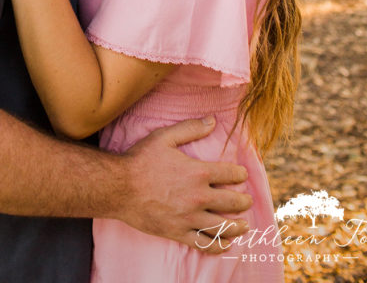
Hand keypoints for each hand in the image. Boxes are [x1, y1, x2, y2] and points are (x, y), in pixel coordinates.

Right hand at [119, 117, 250, 252]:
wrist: (119, 187)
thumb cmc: (141, 160)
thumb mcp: (165, 137)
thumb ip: (190, 128)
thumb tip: (213, 121)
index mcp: (198, 172)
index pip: (229, 174)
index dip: (240, 174)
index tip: (242, 175)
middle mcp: (198, 197)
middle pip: (231, 202)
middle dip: (243, 201)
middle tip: (248, 201)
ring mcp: (189, 217)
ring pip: (222, 226)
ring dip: (237, 226)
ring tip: (244, 225)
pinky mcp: (178, 232)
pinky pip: (204, 244)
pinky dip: (218, 246)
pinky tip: (226, 244)